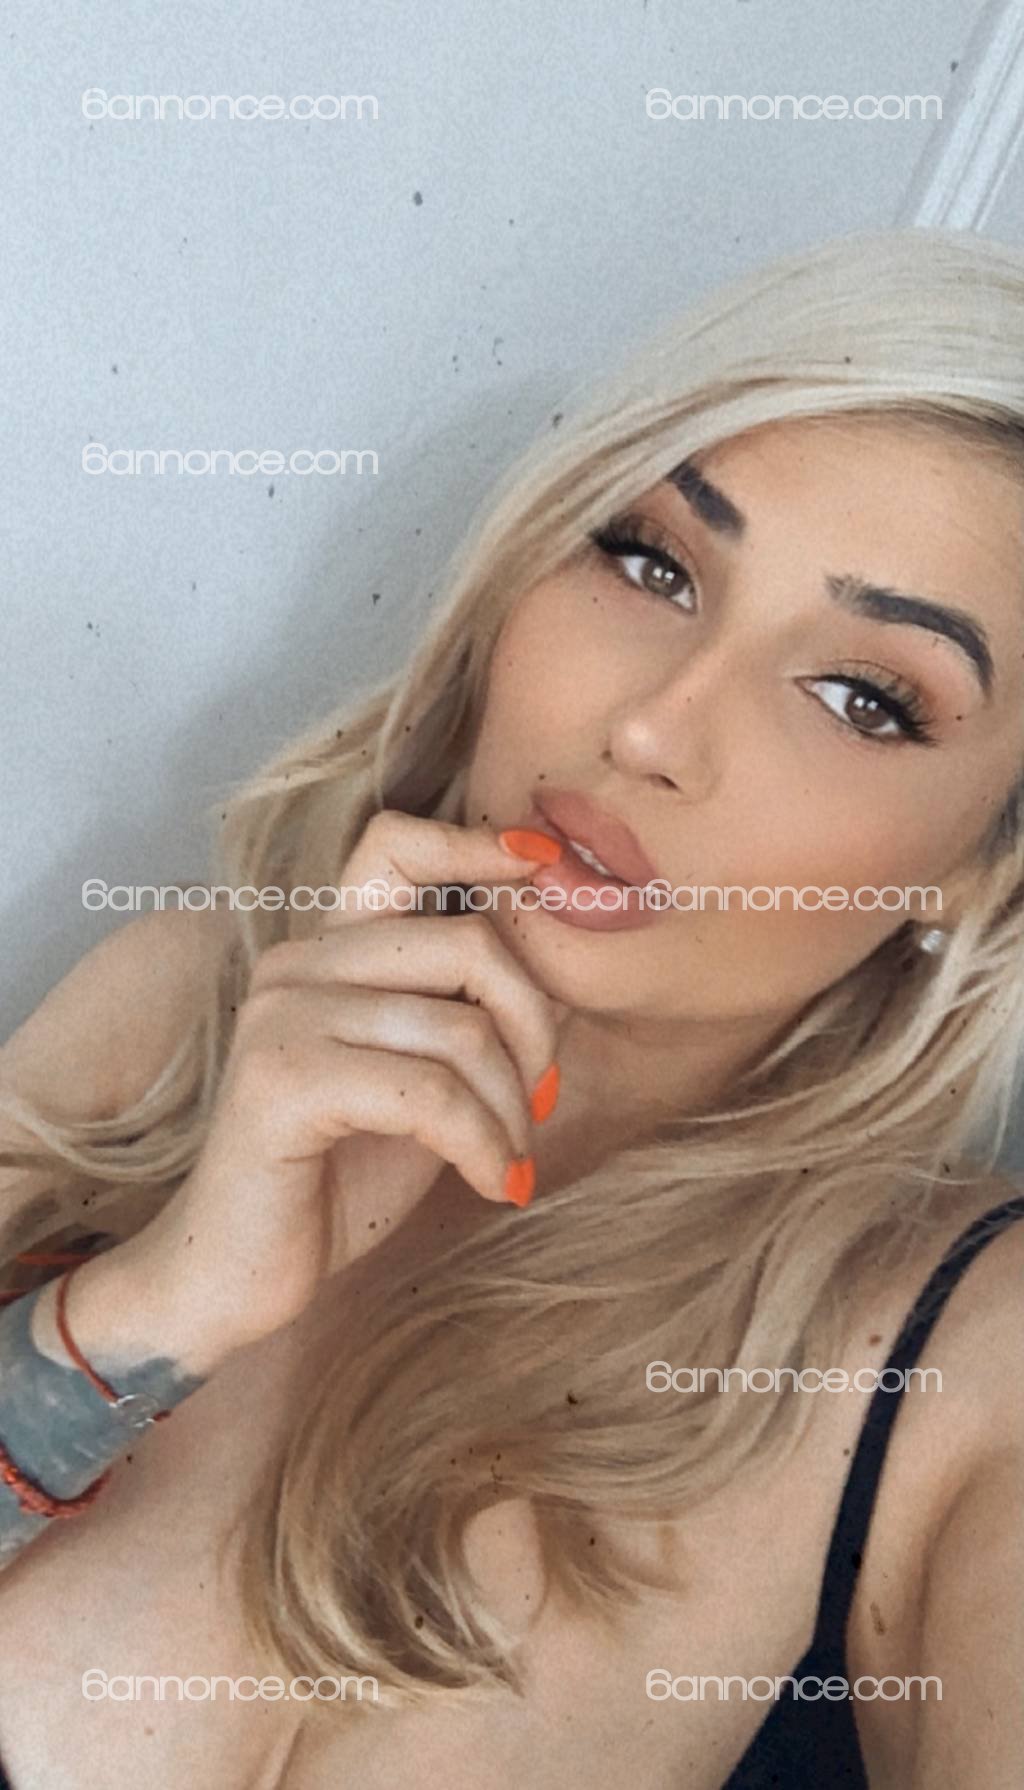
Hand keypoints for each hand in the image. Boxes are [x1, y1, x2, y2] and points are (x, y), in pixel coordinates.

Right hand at [114, 811, 565, 1355]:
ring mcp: (283, 1016)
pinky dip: (482, 1144)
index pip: (395, 846)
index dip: (477, 844)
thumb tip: (562, 983)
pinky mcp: (283, 1080)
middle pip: (468, 943)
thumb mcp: (420, 1082)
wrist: (240, 1276)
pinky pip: (430, 1094)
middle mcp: (298, 964)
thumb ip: (466, 1018)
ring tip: (511, 1161)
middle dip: (534, 1028)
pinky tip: (494, 1183)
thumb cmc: (338, 1178)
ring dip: (512, 1109)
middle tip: (541, 1103)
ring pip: (461, 1028)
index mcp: (328, 950)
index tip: (545, 863)